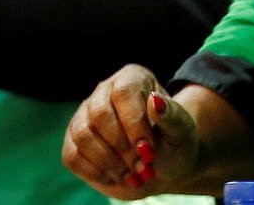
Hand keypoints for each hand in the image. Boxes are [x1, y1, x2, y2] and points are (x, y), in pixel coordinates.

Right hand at [62, 64, 200, 198]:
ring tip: (132, 174)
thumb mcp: (181, 131)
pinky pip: (72, 155)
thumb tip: (154, 101)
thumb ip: (172, 116)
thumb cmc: (173, 143)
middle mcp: (105, 91)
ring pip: (83, 135)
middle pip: (99, 114)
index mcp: (133, 78)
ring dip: (108, 161)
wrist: (161, 166)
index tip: (148, 150)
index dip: (134, 123)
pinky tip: (116, 175)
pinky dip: (95, 171)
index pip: (123, 93)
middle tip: (142, 167)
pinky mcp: (74, 140)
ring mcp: (85, 115)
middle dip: (122, 147)